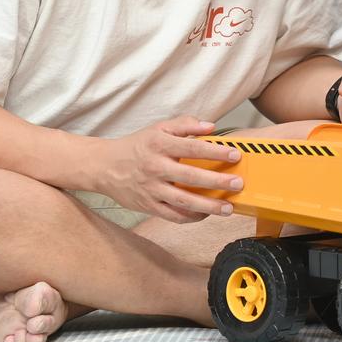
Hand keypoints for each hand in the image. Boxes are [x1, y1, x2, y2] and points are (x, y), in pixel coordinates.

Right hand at [94, 116, 244, 222]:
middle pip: (191, 177)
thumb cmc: (137, 146)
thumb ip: (185, 124)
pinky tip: (206, 214)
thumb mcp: (159, 128)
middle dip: (217, 182)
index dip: (216, 152)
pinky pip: (173, 215)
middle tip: (237, 184)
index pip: (193, 148)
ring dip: (208, 206)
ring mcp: (151, 189)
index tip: (235, 155)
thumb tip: (210, 126)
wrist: (104, 166)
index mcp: (160, 145)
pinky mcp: (148, 206)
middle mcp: (155, 167)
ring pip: (183, 201)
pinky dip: (191, 217)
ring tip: (228, 208)